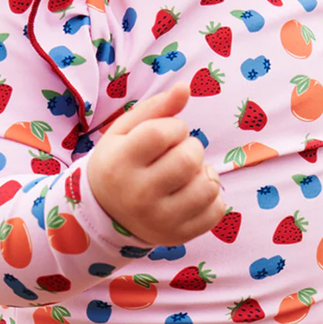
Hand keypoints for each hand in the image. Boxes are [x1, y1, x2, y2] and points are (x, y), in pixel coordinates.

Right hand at [87, 82, 225, 244]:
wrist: (105, 213)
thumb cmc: (120, 162)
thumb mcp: (126, 131)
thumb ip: (156, 107)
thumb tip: (185, 88)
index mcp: (119, 163)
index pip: (162, 133)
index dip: (174, 127)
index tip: (167, 134)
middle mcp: (138, 195)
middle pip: (189, 159)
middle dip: (191, 148)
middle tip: (178, 153)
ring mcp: (159, 220)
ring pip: (207, 186)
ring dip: (204, 172)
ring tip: (188, 173)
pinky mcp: (177, 236)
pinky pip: (217, 211)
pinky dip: (212, 197)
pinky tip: (193, 193)